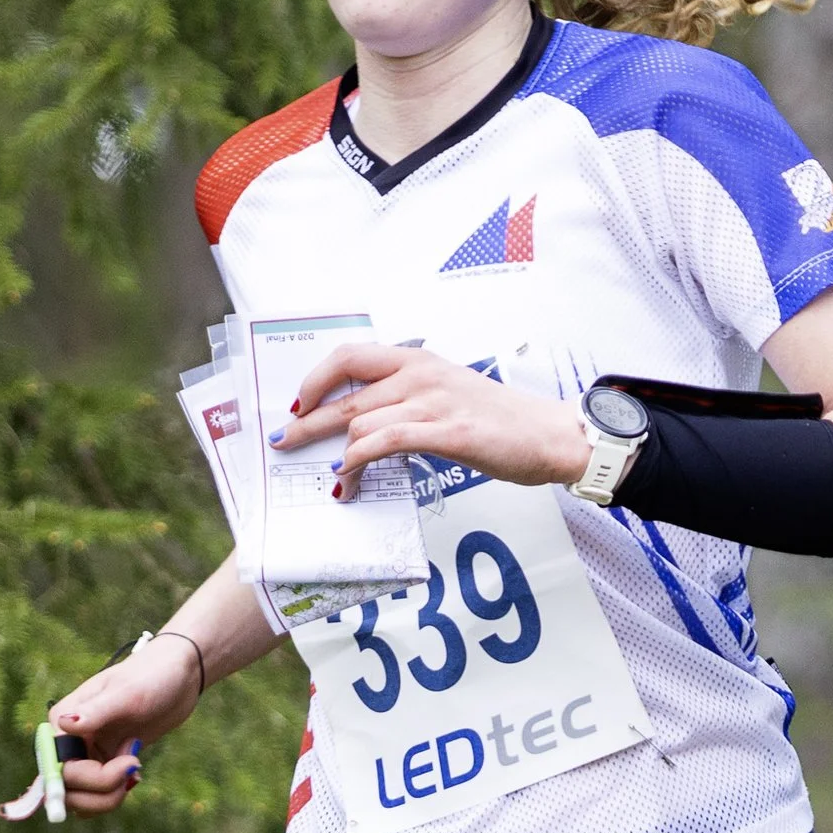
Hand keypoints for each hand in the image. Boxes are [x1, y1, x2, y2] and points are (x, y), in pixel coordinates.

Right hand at [48, 633, 202, 813]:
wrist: (176, 678)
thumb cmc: (151, 676)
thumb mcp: (127, 694)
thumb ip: (96, 711)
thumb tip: (64, 723)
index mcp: (62, 721)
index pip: (58, 767)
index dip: (87, 779)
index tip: (126, 769)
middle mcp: (68, 740)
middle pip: (66, 789)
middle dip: (101, 792)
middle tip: (135, 769)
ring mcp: (85, 754)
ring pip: (79, 798)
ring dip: (107, 797)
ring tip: (135, 768)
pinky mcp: (103, 763)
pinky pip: (97, 794)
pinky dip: (114, 793)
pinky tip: (135, 772)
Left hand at [274, 340, 587, 496]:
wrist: (549, 435)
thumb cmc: (502, 421)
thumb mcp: (450, 394)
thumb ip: (410, 399)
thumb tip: (369, 423)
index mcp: (419, 360)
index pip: (350, 356)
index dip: (316, 379)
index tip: (299, 403)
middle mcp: (420, 374)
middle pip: (345, 394)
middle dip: (308, 421)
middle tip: (283, 442)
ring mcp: (432, 402)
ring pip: (360, 422)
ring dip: (332, 451)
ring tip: (326, 475)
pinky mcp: (446, 432)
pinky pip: (385, 443)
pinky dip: (357, 461)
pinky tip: (347, 476)